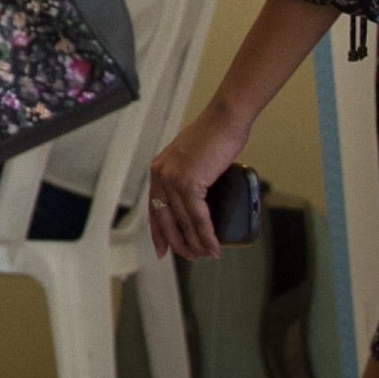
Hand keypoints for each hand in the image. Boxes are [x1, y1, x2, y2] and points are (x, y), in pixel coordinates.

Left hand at [147, 102, 256, 262]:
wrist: (224, 120)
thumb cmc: (214, 136)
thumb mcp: (192, 158)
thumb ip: (188, 174)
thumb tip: (197, 195)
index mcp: (159, 169)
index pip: (154, 207)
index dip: (159, 231)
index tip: (161, 249)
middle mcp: (161, 174)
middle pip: (165, 218)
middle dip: (178, 242)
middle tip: (189, 257)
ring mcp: (173, 179)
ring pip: (183, 221)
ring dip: (196, 243)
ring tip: (205, 256)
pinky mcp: (190, 182)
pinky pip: (198, 217)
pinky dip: (206, 235)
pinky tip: (212, 247)